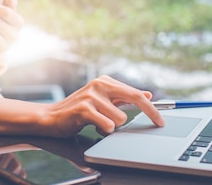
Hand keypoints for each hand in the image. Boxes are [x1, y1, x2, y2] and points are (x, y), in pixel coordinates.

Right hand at [43, 75, 164, 136]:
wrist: (51, 117)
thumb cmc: (79, 111)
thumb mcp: (103, 101)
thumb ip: (123, 97)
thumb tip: (147, 94)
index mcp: (105, 81)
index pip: (135, 93)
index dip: (151, 107)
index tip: (160, 119)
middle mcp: (99, 84)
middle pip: (134, 98)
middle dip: (150, 112)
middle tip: (159, 123)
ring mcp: (91, 95)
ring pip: (120, 118)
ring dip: (112, 126)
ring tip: (98, 123)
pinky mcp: (83, 109)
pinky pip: (107, 125)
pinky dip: (103, 130)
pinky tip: (92, 126)